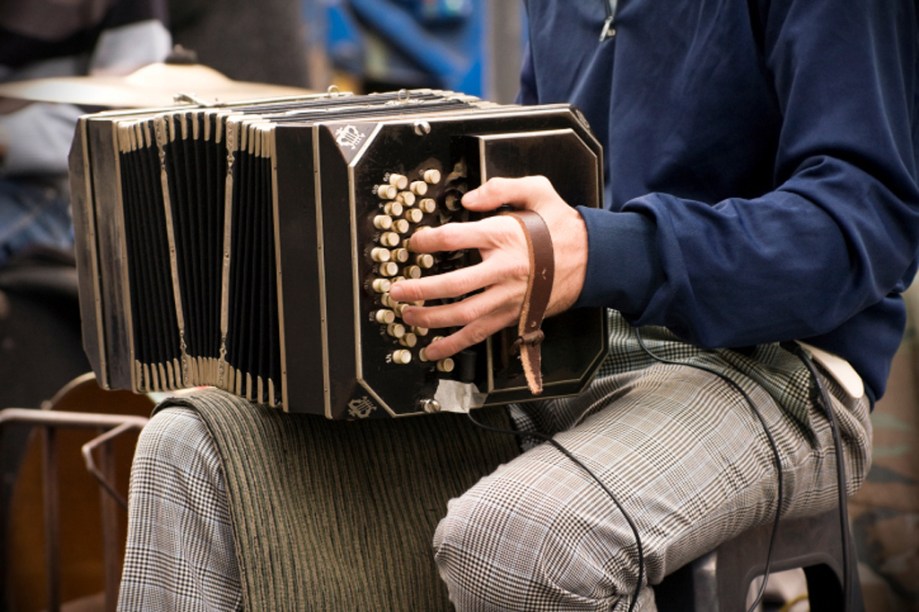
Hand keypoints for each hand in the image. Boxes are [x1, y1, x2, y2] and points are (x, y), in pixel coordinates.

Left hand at [388, 175, 587, 360]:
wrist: (593, 258)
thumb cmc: (561, 225)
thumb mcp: (538, 190)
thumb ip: (501, 188)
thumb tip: (467, 200)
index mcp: (504, 236)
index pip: (454, 238)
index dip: (427, 241)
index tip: (414, 243)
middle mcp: (503, 269)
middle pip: (453, 283)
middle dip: (419, 289)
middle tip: (395, 290)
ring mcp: (508, 297)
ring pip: (463, 314)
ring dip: (431, 318)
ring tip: (407, 316)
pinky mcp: (512, 315)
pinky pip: (480, 334)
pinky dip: (454, 345)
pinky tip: (433, 350)